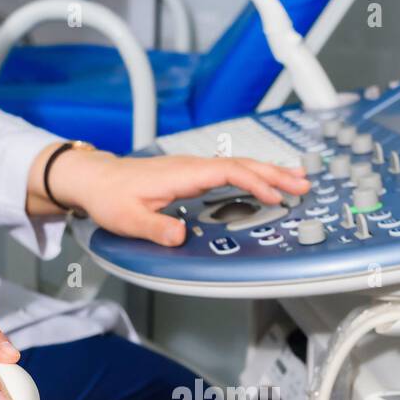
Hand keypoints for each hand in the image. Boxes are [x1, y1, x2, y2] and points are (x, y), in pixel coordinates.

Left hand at [43, 148, 310, 246]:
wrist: (95, 179)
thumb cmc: (110, 196)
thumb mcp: (129, 219)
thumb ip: (156, 229)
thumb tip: (180, 236)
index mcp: (182, 173)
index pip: (228, 171)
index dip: (255, 182)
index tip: (276, 195)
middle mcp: (192, 166)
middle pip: (242, 164)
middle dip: (275, 173)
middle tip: (304, 182)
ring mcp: (193, 168)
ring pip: (239, 165)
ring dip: (269, 172)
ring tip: (297, 179)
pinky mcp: (192, 173)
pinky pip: (230, 170)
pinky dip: (253, 174)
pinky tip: (265, 181)